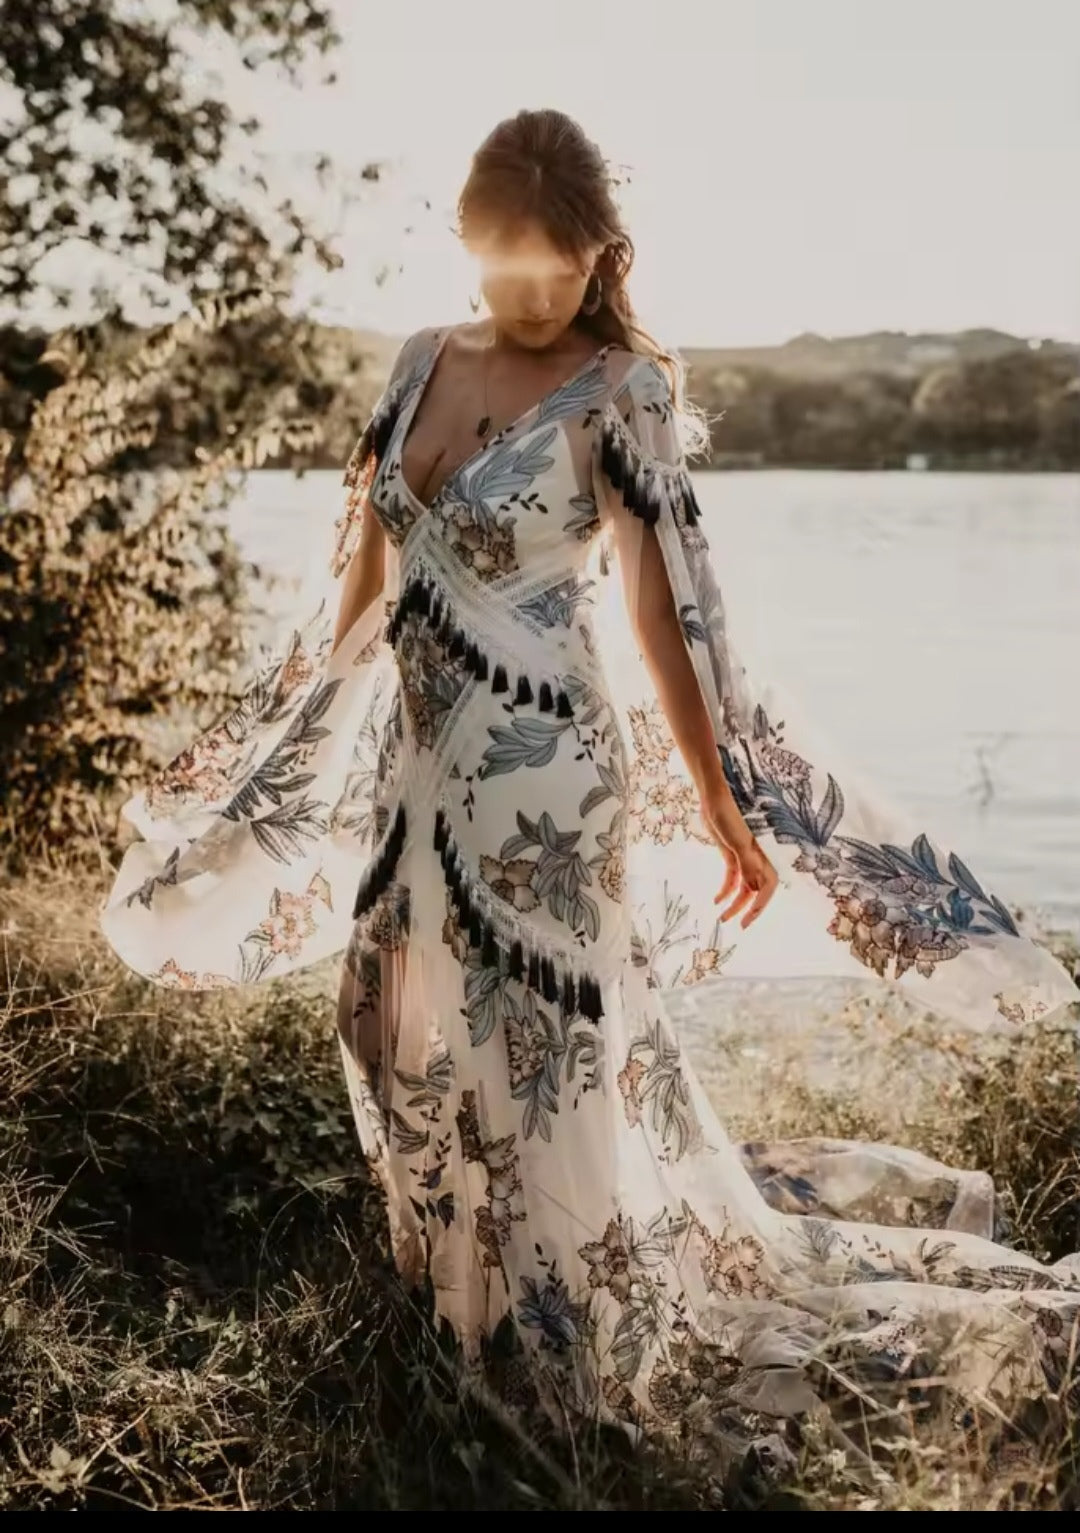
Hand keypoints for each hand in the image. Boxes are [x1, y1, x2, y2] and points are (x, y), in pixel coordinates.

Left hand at [701, 801, 778, 928]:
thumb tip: (755, 887)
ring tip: (722, 917)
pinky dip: (725, 890)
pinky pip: (731, 878)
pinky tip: (717, 900)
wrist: (712, 799)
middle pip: (756, 890)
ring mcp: (744, 857)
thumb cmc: (728, 815)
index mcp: (762, 856)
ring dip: (734, 903)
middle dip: (748, 909)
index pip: (768, 886)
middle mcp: (756, 859)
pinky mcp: (731, 854)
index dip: (761, 904)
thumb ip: (748, 864)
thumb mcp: (737, 841)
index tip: (749, 919)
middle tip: (739, 925)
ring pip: (743, 887)